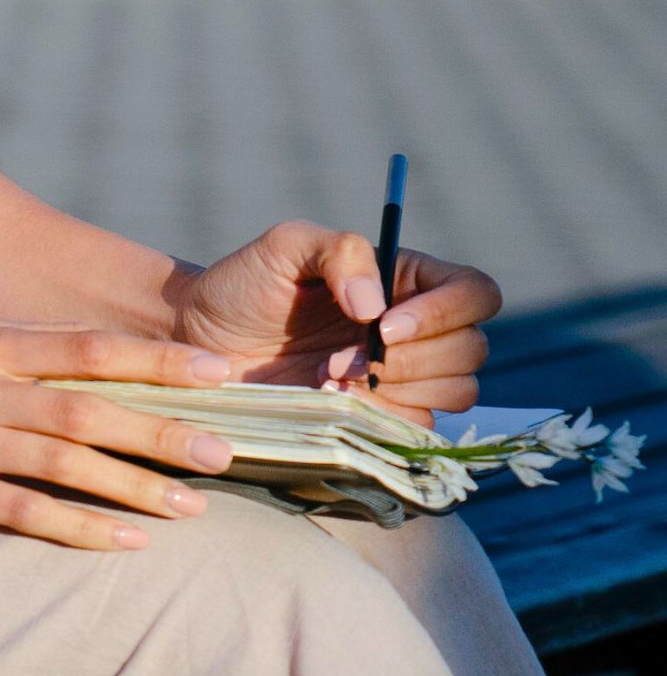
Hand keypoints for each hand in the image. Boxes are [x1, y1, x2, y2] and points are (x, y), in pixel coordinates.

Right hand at [0, 323, 235, 549]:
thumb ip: (32, 353)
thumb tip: (112, 360)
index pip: (94, 347)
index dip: (160, 359)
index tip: (219, 372)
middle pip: (91, 409)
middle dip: (163, 431)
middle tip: (224, 451)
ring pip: (67, 463)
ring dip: (135, 486)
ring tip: (191, 508)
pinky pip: (26, 512)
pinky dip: (80, 528)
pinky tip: (124, 542)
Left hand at [175, 220, 501, 426]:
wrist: (200, 341)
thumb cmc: (242, 285)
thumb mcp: (286, 246)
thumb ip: (340, 252)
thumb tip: (376, 305)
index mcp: (405, 279)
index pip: (474, 293)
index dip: (445, 313)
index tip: (384, 326)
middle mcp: (413, 327)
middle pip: (469, 350)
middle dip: (410, 359)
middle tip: (340, 359)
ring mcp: (400, 377)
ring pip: (454, 392)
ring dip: (396, 390)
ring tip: (329, 379)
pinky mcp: (378, 417)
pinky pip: (413, 429)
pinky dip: (379, 420)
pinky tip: (328, 402)